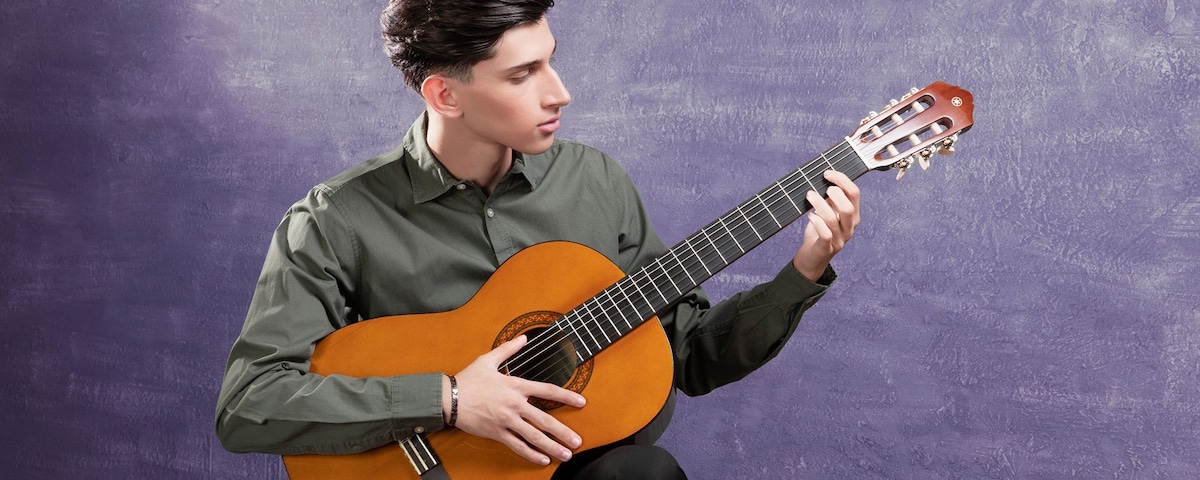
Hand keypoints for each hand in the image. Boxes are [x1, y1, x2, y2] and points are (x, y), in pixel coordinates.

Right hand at [446, 335, 586, 465]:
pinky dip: (531, 454)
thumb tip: (523, 339)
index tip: (581, 402)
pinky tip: (542, 460)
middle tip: (577, 442)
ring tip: (566, 454)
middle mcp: (514, 404)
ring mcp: (506, 420)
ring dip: (552, 447)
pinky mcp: (497, 433)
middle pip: (545, 420)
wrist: (450, 397)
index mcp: (516, 386)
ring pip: (534, 437)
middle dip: (563, 432)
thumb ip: (509, 349)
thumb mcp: (488, 359)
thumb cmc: (468, 379)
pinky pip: (517, 446)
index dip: (567, 396)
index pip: (547, 391)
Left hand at [793, 170, 860, 280]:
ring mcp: (840, 239)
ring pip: (833, 219)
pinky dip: (817, 222)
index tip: (827, 173)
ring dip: (820, 204)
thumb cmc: (819, 232)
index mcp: (853, 215)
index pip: (854, 194)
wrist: (813, 258)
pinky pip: (825, 234)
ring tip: (809, 196)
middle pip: (848, 207)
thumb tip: (826, 180)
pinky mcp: (828, 248)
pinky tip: (810, 216)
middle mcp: (849, 227)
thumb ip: (830, 200)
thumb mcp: (828, 213)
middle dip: (834, 194)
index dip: (842, 180)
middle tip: (819, 188)